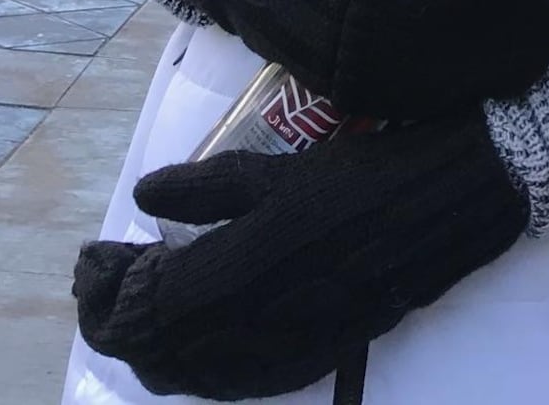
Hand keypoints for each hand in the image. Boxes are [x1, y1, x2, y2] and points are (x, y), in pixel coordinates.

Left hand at [74, 113, 526, 400]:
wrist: (453, 196)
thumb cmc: (368, 167)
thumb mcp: (282, 165)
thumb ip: (207, 187)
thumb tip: (144, 194)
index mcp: (247, 266)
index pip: (144, 306)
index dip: (103, 288)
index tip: (95, 252)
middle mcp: (262, 322)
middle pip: (159, 352)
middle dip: (117, 320)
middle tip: (108, 280)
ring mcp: (294, 347)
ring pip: (196, 377)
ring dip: (156, 350)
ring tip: (144, 308)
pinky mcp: (322, 352)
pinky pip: (243, 383)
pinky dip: (203, 372)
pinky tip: (200, 346)